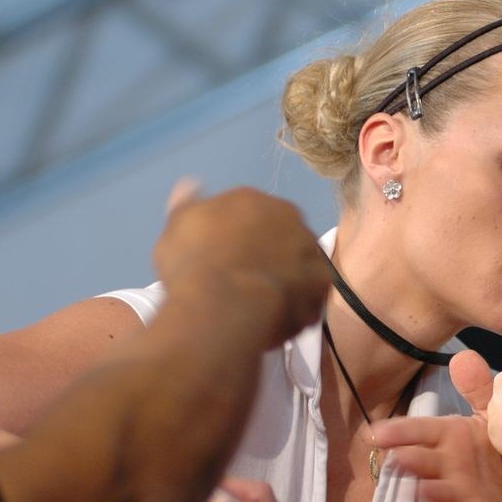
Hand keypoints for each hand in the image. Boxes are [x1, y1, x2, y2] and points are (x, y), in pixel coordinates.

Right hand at [154, 181, 330, 346]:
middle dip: (270, 255)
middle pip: (281, 235)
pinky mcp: (322, 282)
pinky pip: (312, 292)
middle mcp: (288, 216)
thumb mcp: (179, 227)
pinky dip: (299, 304)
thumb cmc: (193, 265)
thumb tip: (193, 184)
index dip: (242, 240)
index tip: (230, 260)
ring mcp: (309, 248)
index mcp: (253, 199)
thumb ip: (190, 204)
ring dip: (288, 278)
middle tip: (247, 281)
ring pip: (300, 262)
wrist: (224, 305)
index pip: (253, 215)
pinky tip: (279, 317)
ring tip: (263, 303)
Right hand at [372, 351, 501, 501]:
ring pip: (442, 493)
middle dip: (411, 460)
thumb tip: (462, 354)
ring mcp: (463, 496)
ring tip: (419, 491)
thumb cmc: (500, 453)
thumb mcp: (492, 417)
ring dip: (430, 493)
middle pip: (425, 462)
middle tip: (396, 458)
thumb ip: (478, 389)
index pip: (421, 430)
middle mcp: (451, 467)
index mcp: (452, 439)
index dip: (399, 431)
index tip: (373, 432)